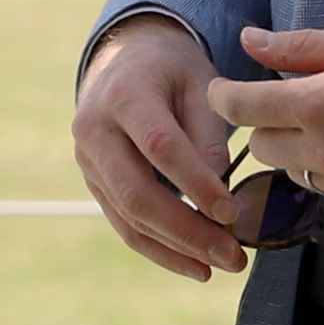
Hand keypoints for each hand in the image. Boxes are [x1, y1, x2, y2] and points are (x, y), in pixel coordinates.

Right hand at [73, 15, 246, 281]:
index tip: (232, 212)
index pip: (160, 147)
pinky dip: (161, 250)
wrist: (125, 58)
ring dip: (177, 250)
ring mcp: (88, 161)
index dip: (196, 184)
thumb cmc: (173, 69)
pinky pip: (125, 225)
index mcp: (124, 94)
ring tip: (222, 265)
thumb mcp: (200, 83)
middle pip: (138, 194)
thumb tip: (218, 200)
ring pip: (129, 218)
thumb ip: (208, 136)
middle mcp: (94, 130)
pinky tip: (197, 266)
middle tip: (235, 256)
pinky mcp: (95, 184)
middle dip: (188, 231)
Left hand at [211, 25, 323, 212]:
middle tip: (288, 98)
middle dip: (266, 122)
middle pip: (263, 146)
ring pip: (295, 171)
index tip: (221, 89)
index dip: (224, 97)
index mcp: (321, 103)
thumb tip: (250, 41)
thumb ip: (301, 46)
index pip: (245, 108)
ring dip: (298, 148)